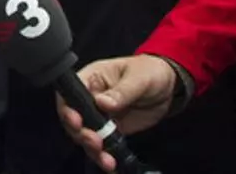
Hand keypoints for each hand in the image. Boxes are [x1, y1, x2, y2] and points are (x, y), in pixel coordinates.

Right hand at [57, 55, 176, 171]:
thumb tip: (102, 102)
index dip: (67, 108)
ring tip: (106, 158)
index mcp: (92, 79)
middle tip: (95, 141)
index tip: (77, 121)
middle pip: (73, 119)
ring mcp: (99, 117)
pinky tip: (111, 164)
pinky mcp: (111, 131)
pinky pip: (102, 146)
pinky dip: (105, 156)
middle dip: (81, 133)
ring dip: (92, 149)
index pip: (69, 93)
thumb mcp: (138, 78)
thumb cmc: (150, 72)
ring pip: (86, 136)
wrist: (168, 87)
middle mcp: (90, 99)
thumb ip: (121, 91)